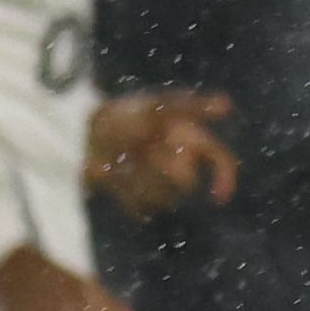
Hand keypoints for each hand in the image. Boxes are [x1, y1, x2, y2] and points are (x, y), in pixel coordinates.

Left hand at [87, 89, 240, 219]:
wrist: (82, 133)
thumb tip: (228, 103)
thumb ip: (192, 107)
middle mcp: (178, 161)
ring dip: (143, 181)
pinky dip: (127, 192)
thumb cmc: (122, 116)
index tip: (217, 196)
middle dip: (165, 169)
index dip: (223, 178)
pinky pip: (142, 207)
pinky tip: (115, 176)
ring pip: (164, 198)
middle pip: (186, 182)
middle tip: (145, 150)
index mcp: (188, 138)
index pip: (218, 159)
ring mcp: (159, 182)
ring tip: (125, 162)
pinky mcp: (139, 199)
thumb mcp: (156, 108)